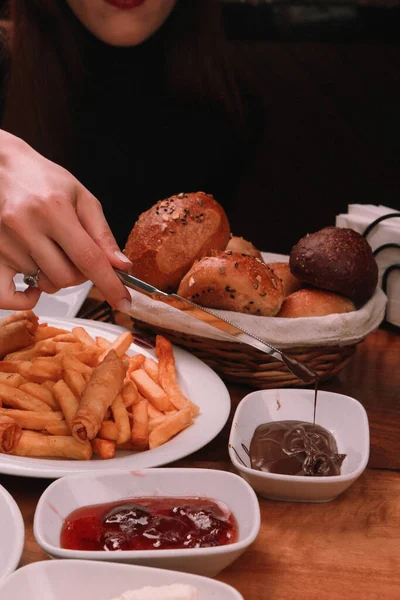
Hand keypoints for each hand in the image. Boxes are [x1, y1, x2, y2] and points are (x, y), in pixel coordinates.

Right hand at [0, 130, 131, 310]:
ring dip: (56, 276)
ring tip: (52, 253)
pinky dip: (25, 298)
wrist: (1, 166)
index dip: (110, 284)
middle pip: (67, 277)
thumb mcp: (80, 197)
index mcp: (53, 209)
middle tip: (77, 255)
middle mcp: (25, 226)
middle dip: (81, 274)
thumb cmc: (43, 179)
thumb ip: (102, 234)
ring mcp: (4, 242)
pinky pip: (7, 295)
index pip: (88, 258)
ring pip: (45, 283)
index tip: (123, 302)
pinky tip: (34, 286)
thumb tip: (121, 267)